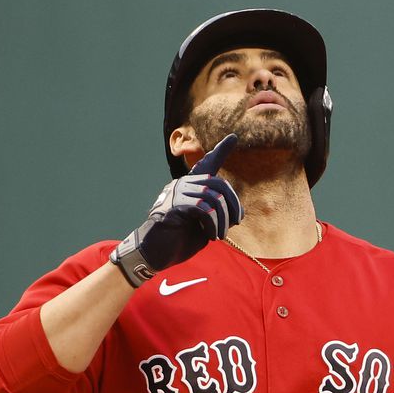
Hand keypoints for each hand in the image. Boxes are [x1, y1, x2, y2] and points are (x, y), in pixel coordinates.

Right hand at [110, 134, 241, 286]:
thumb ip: (218, 215)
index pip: (206, 164)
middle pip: (218, 183)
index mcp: (190, 187)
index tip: (233, 137)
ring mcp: (176, 193)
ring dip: (223, 219)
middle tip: (235, 222)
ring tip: (219, 234)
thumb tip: (238, 212)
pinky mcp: (174, 205)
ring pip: (213, 197)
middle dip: (232, 204)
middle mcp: (182, 184)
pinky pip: (203, 208)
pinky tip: (210, 234)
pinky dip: (213, 223)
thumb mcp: (205, 227)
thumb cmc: (179, 241)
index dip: (221, 151)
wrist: (155, 254)